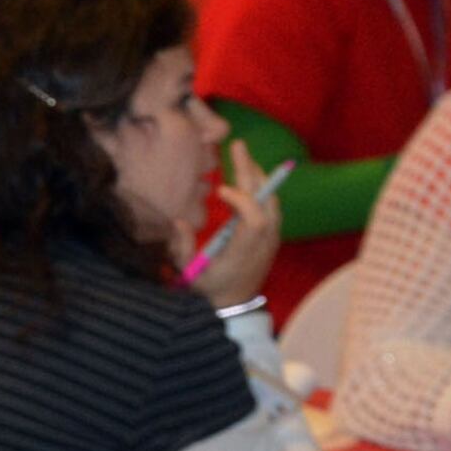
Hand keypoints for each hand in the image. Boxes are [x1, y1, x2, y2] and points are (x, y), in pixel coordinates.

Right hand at [191, 140, 284, 304]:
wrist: (233, 305)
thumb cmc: (208, 288)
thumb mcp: (188, 272)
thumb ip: (182, 247)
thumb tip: (179, 219)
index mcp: (243, 252)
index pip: (254, 220)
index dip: (242, 200)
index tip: (220, 191)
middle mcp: (262, 242)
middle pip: (264, 202)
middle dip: (251, 172)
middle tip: (237, 146)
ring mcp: (270, 239)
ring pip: (271, 201)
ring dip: (257, 176)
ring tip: (243, 156)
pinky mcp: (271, 236)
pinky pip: (271, 206)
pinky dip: (261, 187)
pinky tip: (249, 174)